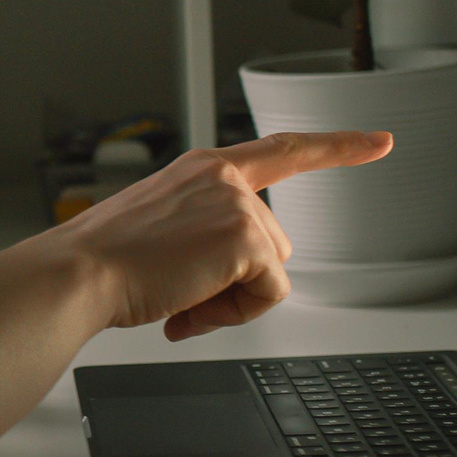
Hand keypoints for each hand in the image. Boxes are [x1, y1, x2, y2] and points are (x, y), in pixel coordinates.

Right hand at [46, 131, 391, 340]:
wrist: (78, 274)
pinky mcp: (245, 238)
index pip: (283, 150)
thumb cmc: (102, 261)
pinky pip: (269, 294)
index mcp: (202, 169)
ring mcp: (238, 204)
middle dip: (238, 280)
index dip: (336, 146)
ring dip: (231, 299)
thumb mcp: (159, 231)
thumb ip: (205, 238)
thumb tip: (228, 286)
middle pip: (274, 243)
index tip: (378, 142)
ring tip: (177, 298)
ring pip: (271, 271)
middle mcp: (224, 177)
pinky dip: (232, 314)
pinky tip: (187, 307)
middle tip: (180, 292)